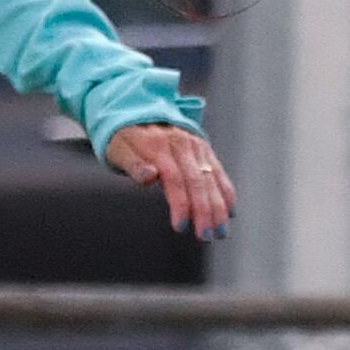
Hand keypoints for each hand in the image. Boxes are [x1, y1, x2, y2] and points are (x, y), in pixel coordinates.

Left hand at [104, 119, 234, 239]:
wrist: (137, 112)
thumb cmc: (123, 139)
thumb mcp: (119, 151)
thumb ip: (134, 165)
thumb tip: (150, 177)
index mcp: (159, 146)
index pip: (175, 179)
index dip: (180, 204)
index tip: (180, 227)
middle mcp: (182, 144)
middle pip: (197, 182)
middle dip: (205, 211)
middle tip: (206, 236)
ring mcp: (196, 147)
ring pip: (212, 179)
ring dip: (219, 207)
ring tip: (221, 232)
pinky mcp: (204, 150)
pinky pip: (219, 173)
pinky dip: (226, 192)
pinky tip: (230, 213)